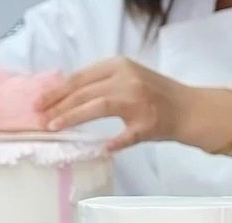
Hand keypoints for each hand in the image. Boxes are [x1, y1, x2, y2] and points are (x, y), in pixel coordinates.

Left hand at [38, 57, 192, 151]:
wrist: (192, 109)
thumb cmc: (158, 96)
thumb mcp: (130, 78)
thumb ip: (103, 83)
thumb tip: (68, 96)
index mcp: (120, 66)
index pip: (81, 77)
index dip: (57, 90)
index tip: (40, 101)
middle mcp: (127, 80)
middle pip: (85, 91)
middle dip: (58, 105)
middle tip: (39, 117)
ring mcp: (138, 102)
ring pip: (97, 106)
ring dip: (73, 117)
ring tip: (54, 127)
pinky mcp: (148, 125)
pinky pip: (125, 136)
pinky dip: (112, 143)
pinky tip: (101, 148)